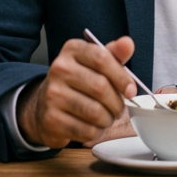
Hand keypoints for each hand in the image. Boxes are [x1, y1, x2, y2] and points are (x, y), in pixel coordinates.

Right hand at [18, 36, 136, 148]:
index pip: (102, 58)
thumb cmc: (79, 81)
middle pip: (100, 87)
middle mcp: (59, 69)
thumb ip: (114, 54)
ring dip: (108, 119)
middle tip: (120, 109)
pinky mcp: (50, 119)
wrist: (44, 105)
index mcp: (72, 50)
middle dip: (117, 103)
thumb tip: (128, 43)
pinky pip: (85, 130)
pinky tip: (94, 128)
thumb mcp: (95, 63)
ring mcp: (52, 94)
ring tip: (108, 118)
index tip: (131, 91)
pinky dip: (96, 132)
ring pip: (95, 112)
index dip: (122, 77)